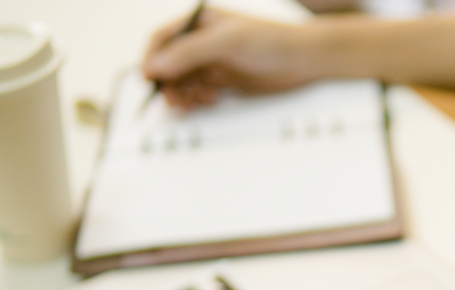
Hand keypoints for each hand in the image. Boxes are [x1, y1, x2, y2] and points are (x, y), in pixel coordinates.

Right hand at [141, 8, 314, 107]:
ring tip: (194, 100)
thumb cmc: (272, 39)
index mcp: (199, 23)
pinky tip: (209, 99)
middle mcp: (203, 42)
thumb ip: (188, 52)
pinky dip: (198, 99)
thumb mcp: (225, 42)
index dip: (151, 59)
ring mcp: (213, 62)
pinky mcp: (224, 81)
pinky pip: (199, 92)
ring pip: (182, 81)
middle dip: (168, 82)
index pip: (162, 39)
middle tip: (174, 97)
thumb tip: (155, 65)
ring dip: (183, 93)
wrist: (304, 59)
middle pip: (169, 65)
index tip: (149, 79)